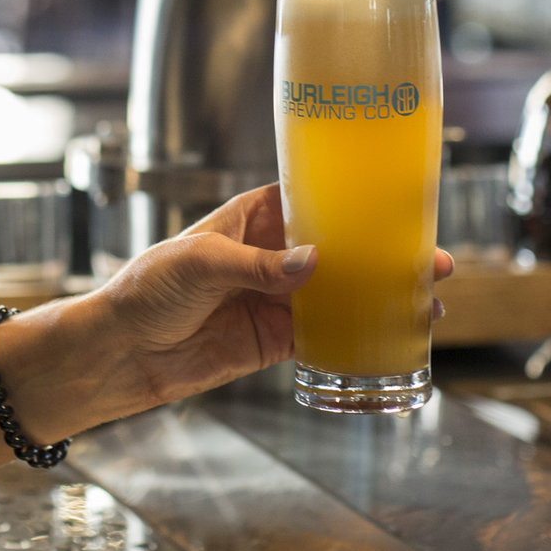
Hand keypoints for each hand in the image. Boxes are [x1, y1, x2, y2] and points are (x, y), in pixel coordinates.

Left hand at [0, 184, 456, 444]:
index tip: (400, 200)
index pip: (313, 198)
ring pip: (342, 292)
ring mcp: (276, 298)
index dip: (355, 198)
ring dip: (382, 294)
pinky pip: (325, 334)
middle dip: (385, 251)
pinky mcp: (273, 340)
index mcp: (252, 218)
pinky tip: (393, 334)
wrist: (118, 352)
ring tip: (428, 298)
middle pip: (340, 247)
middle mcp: (271, 255)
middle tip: (432, 258)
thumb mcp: (199, 265)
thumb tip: (313, 263)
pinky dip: (359, 334)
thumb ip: (258, 266)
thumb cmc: (145, 290)